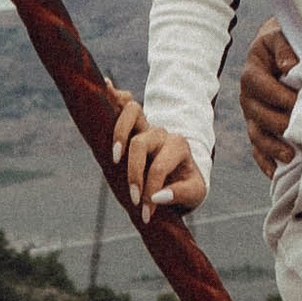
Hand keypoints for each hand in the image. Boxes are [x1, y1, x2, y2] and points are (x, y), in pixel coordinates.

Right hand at [108, 88, 205, 224]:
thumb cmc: (189, 186)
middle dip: (133, 172)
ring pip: (132, 112)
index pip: (159, 166)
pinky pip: (126, 104)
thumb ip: (180, 195)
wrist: (186, 177)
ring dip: (119, 133)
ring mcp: (147, 127)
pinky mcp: (135, 127)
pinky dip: (115, 96)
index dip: (150, 190)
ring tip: (114, 157)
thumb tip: (156, 196)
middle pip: (141, 143)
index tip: (146, 214)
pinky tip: (107, 86)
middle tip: (133, 200)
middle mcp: (162, 133)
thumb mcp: (195, 194)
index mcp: (179, 146)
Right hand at [238, 21, 301, 179]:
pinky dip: (265, 161)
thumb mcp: (280, 36)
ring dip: (272, 147)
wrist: (281, 47)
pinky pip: (257, 148)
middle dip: (280, 123)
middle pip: (258, 114)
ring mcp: (252, 114)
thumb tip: (288, 66)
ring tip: (289, 156)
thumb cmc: (284, 41)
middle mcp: (248, 96)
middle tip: (301, 131)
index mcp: (252, 72)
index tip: (300, 102)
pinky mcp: (258, 127)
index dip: (279, 96)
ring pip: (256, 134)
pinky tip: (276, 172)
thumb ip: (283, 48)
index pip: (261, 87)